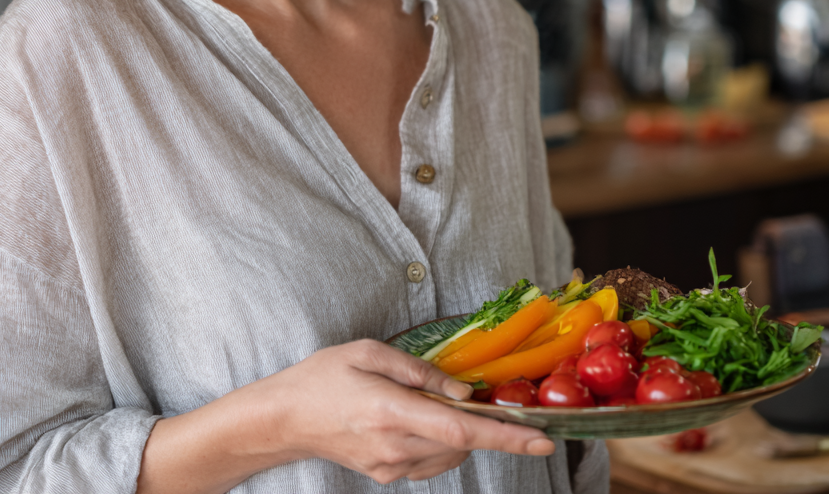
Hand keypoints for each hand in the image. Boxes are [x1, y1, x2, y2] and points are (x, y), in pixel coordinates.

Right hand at [263, 339, 554, 483]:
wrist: (286, 418)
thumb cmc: (323, 377)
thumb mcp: (368, 353)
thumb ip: (419, 371)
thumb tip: (461, 390)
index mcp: (390, 412)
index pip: (461, 428)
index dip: (506, 436)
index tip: (542, 439)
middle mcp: (395, 447)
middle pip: (462, 442)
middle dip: (483, 422)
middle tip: (472, 392)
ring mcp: (391, 468)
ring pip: (450, 453)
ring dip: (458, 429)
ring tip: (428, 399)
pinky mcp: (388, 475)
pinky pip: (431, 460)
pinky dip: (440, 440)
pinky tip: (420, 418)